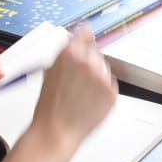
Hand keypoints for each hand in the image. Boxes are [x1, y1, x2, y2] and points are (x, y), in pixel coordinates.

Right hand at [31, 26, 116, 152]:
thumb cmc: (50, 105)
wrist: (57, 130)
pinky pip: (109, 84)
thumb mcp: (50, 70)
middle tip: (76, 79)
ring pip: (103, 68)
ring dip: (95, 76)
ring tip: (80, 92)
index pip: (86, 31)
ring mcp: (102, 77)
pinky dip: (101, 90)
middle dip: (88, 60)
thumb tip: (79, 36)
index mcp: (70, 52)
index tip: (85, 39)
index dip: (84, 37)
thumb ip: (66, 51)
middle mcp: (89, 61)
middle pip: (95, 51)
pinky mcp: (112, 92)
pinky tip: (88, 100)